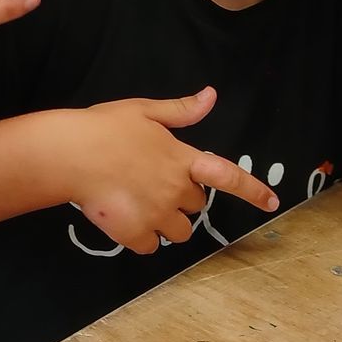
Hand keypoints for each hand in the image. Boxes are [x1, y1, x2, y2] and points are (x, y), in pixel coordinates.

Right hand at [64, 89, 279, 253]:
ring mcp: (157, 214)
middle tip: (152, 185)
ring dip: (166, 222)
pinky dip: (141, 237)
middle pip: (196, 206)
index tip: (272, 202)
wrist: (70, 155)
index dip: (252, 190)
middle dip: (181, 199)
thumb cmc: (105, 127)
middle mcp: (176, 189)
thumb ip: (180, 110)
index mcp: (182, 158)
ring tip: (138, 204)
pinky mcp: (135, 234)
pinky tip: (123, 219)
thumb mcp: (144, 111)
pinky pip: (150, 246)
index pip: (227, 176)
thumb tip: (210, 96)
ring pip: (178, 231)